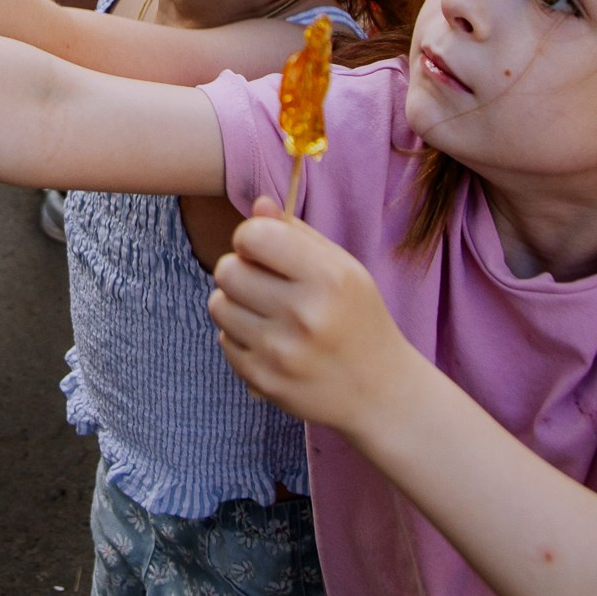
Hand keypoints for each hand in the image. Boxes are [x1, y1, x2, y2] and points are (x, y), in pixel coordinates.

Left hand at [209, 198, 420, 430]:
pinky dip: (240, 337)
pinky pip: (223, 340)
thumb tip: (258, 204)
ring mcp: (281, 352)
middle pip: (227, 270)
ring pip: (218, 304)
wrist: (378, 391)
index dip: (252, 237)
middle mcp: (304, 315)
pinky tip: (272, 342)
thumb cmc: (357, 318)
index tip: (264, 248)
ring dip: (236, 303)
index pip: (254, 236)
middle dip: (240, 270)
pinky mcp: (263, 379)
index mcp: (328, 278)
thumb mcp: (342, 268)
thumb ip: (297, 233)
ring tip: (268, 312)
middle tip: (264, 283)